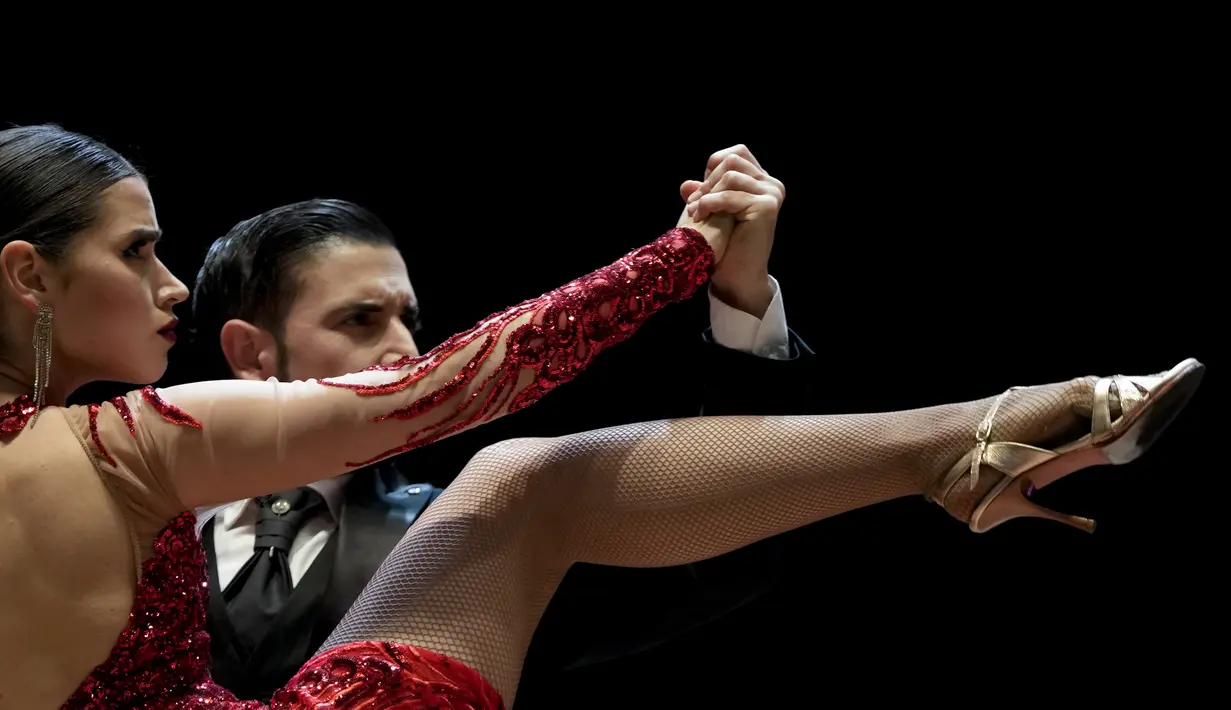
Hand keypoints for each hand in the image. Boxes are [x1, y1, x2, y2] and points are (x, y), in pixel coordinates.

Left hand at [681, 145, 783, 317]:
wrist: (735, 276)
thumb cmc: (724, 246)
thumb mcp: (710, 213)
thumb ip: (702, 195)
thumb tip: (686, 184)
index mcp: (761, 181)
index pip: (736, 153)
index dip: (713, 168)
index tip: (701, 193)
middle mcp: (771, 184)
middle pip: (731, 160)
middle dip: (707, 182)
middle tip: (694, 206)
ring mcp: (772, 193)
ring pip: (730, 174)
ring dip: (707, 193)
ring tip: (697, 213)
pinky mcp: (767, 206)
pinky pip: (729, 194)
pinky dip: (709, 203)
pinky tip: (701, 216)